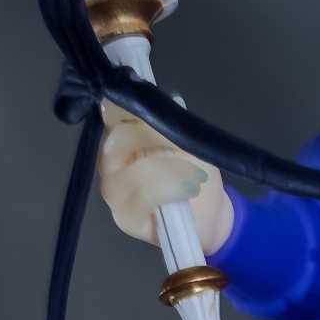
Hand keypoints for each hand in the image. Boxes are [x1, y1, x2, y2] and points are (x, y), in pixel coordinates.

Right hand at [98, 105, 233, 252]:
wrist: (210, 214)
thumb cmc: (195, 173)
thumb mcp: (188, 140)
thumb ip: (173, 122)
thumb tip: (174, 101)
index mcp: (119, 134)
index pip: (112, 110)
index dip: (134, 106)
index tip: (162, 113)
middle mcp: (109, 160)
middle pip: (121, 137)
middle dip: (158, 138)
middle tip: (185, 148)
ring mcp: (113, 190)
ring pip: (135, 168)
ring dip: (172, 170)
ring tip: (196, 176)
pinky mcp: (125, 217)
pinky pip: (145, 195)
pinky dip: (172, 188)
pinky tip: (191, 189)